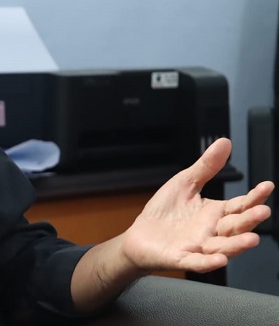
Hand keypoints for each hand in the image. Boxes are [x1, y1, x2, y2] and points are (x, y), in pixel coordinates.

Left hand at [121, 138, 273, 273]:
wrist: (139, 235)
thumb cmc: (165, 212)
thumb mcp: (185, 183)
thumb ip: (206, 167)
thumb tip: (224, 143)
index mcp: (215, 213)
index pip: (240, 205)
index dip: (254, 197)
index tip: (267, 186)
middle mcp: (212, 231)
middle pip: (235, 226)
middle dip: (250, 220)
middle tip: (263, 211)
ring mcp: (199, 246)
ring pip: (223, 247)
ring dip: (237, 244)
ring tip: (252, 239)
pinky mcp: (182, 258)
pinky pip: (198, 262)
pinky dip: (209, 261)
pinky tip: (220, 259)